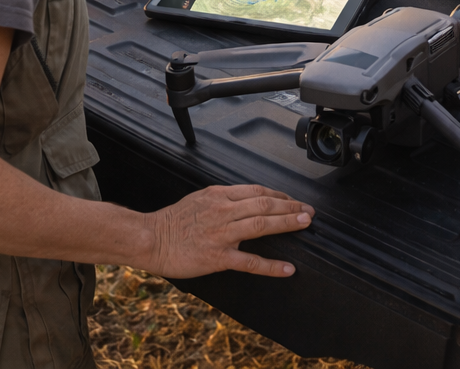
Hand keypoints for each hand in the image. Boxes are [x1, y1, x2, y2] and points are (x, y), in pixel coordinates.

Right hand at [144, 184, 313, 278]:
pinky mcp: (218, 257)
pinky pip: (249, 262)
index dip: (280, 195)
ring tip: (304, 224)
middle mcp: (223, 211)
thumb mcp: (200, 199)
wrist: (150, 238)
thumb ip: (224, 199)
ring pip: (261, 226)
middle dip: (290, 206)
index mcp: (219, 195)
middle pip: (264, 205)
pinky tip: (287, 268)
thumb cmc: (173, 221)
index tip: (293, 200)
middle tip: (308, 211)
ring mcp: (221, 234)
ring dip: (286, 223)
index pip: (257, 191)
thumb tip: (247, 200)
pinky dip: (271, 265)